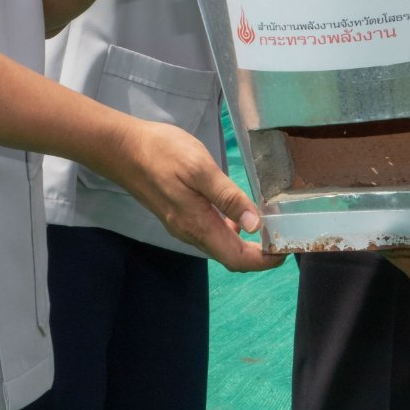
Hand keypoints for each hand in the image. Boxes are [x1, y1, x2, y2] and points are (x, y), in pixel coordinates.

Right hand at [108, 118, 284, 273]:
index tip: (287, 247)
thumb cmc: (163, 153)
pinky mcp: (178, 214)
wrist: (122, 148)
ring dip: (246, 242)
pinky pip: (210, 231)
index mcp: (198, 225)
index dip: (265, 261)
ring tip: (269, 221)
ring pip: (220, 245)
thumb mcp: (200, 169)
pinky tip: (239, 209)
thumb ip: (228, 198)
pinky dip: (231, 228)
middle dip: (260, 253)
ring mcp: (182, 225)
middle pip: (231, 256)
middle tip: (284, 233)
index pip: (237, 259)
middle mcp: (190, 233)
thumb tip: (257, 225)